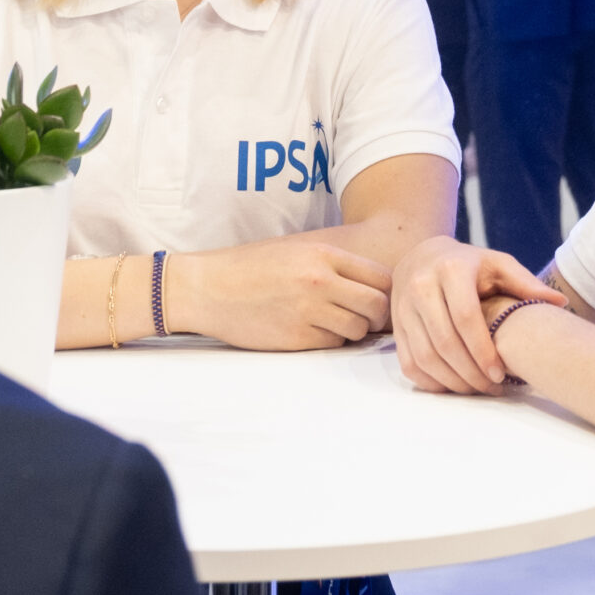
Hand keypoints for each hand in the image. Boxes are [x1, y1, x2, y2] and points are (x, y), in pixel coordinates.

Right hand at [166, 242, 392, 349]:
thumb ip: (335, 266)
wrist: (209, 288)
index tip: (377, 298)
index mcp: (324, 256)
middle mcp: (321, 282)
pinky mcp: (296, 338)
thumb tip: (372, 285)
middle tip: (365, 319)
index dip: (386, 291)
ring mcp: (309, 311)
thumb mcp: (297, 251)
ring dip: (353, 331)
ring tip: (333, 323)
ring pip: (357, 330)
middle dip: (377, 316)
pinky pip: (332, 344)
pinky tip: (312, 330)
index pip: (381, 277)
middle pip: (377, 306)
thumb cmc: (252, 267)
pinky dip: (330, 341)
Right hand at [391, 235, 567, 395]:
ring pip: (425, 357)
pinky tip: (454, 386)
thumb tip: (559, 303)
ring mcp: (403, 308)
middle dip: (470, 373)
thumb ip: (525, 283)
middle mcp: (421, 287)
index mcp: (451, 270)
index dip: (483, 350)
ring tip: (476, 389)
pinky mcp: (395, 326)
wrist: (422, 256)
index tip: (499, 374)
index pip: (465, 318)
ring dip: (452, 381)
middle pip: (444, 342)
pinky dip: (431, 382)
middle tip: (491, 388)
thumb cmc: (469, 264)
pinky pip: (409, 363)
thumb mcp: (497, 264)